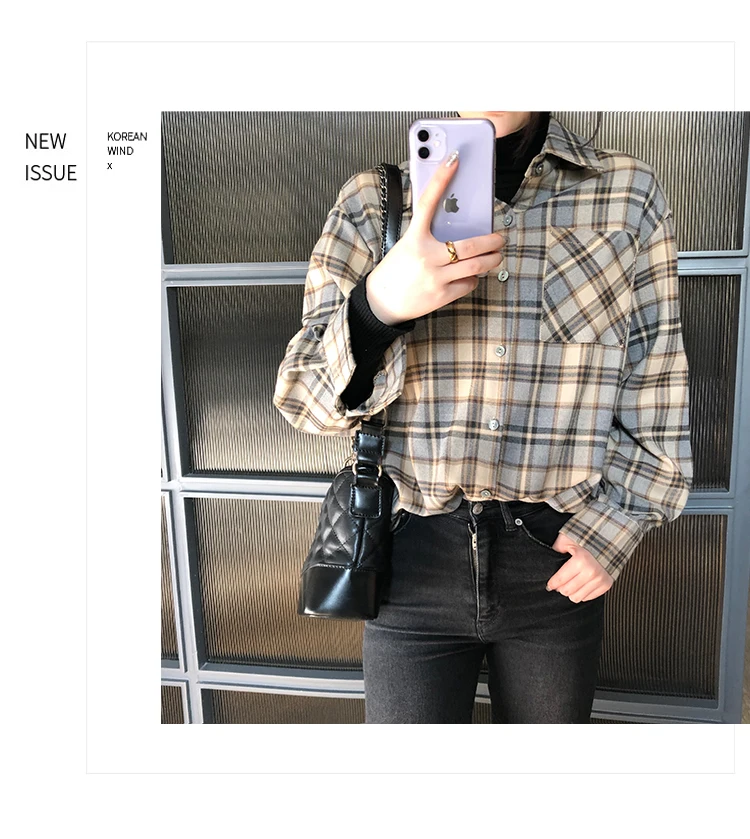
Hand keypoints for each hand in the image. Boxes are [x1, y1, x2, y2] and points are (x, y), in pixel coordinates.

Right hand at [365, 150, 506, 325]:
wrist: (382, 301)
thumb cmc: (397, 269)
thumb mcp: (407, 245)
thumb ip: (428, 233)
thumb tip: (457, 221)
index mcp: (414, 238)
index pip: (427, 203)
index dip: (440, 179)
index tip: (453, 159)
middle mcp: (426, 256)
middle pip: (469, 245)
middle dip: (491, 242)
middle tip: (500, 238)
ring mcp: (435, 277)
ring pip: (474, 266)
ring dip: (491, 260)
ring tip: (496, 256)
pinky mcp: (441, 295)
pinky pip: (468, 284)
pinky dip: (473, 278)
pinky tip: (472, 275)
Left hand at [546, 532, 613, 601]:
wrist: (610, 539)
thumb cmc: (587, 537)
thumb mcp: (568, 538)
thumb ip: (557, 549)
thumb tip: (548, 561)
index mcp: (580, 560)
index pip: (560, 580)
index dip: (552, 584)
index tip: (549, 585)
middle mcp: (591, 572)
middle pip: (567, 591)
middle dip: (560, 588)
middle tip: (559, 583)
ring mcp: (600, 580)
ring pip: (577, 597)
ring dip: (571, 592)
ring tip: (570, 584)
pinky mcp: (606, 585)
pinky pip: (588, 597)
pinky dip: (582, 593)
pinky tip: (581, 584)